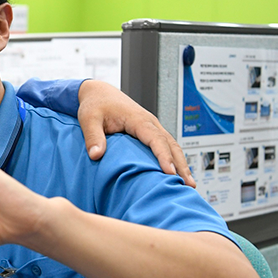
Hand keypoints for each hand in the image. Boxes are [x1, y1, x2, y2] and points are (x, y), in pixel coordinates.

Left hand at [77, 80, 194, 186]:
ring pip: (172, 146)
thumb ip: (93, 136)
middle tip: (188, 185)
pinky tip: (177, 174)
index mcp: (137, 119)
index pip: (156, 138)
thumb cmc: (95, 104)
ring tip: (189, 184)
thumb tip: (96, 155)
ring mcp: (152, 127)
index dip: (164, 156)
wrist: (99, 93)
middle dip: (181, 164)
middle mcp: (149, 122)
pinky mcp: (149, 132)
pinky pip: (165, 146)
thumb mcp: (89, 118)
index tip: (169, 172)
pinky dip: (173, 159)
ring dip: (181, 164)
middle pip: (171, 144)